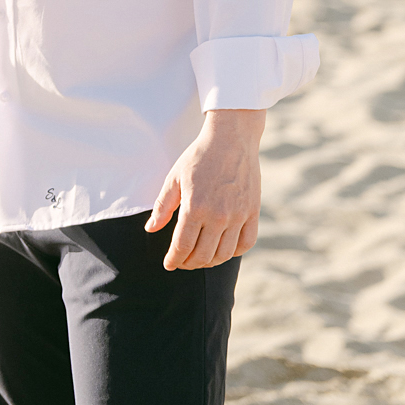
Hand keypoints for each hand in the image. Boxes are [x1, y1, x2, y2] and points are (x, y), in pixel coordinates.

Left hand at [146, 109, 265, 269]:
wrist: (231, 139)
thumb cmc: (198, 157)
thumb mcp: (174, 178)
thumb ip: (163, 206)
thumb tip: (151, 229)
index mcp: (195, 207)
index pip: (182, 245)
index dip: (174, 259)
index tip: (168, 264)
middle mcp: (218, 216)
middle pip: (203, 255)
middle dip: (189, 263)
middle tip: (182, 262)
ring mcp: (238, 216)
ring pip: (224, 254)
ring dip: (210, 262)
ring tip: (199, 258)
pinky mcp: (253, 213)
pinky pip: (246, 243)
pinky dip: (234, 252)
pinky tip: (223, 249)